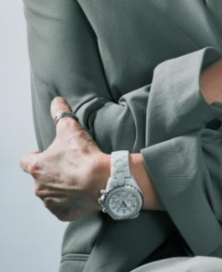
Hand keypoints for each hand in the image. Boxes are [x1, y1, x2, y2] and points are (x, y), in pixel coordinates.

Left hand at [20, 97, 109, 221]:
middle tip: (69, 163)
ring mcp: (51, 203)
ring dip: (60, 186)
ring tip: (76, 177)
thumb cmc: (84, 155)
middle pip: (40, 178)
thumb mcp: (71, 128)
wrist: (102, 181)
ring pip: (50, 193)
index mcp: (37, 167)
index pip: (25, 161)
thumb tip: (56, 100)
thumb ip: (60, 113)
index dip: (34, 155)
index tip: (45, 153)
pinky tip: (81, 191)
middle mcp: (39, 187)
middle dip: (51, 171)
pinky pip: (63, 207)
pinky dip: (70, 200)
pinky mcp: (63, 214)